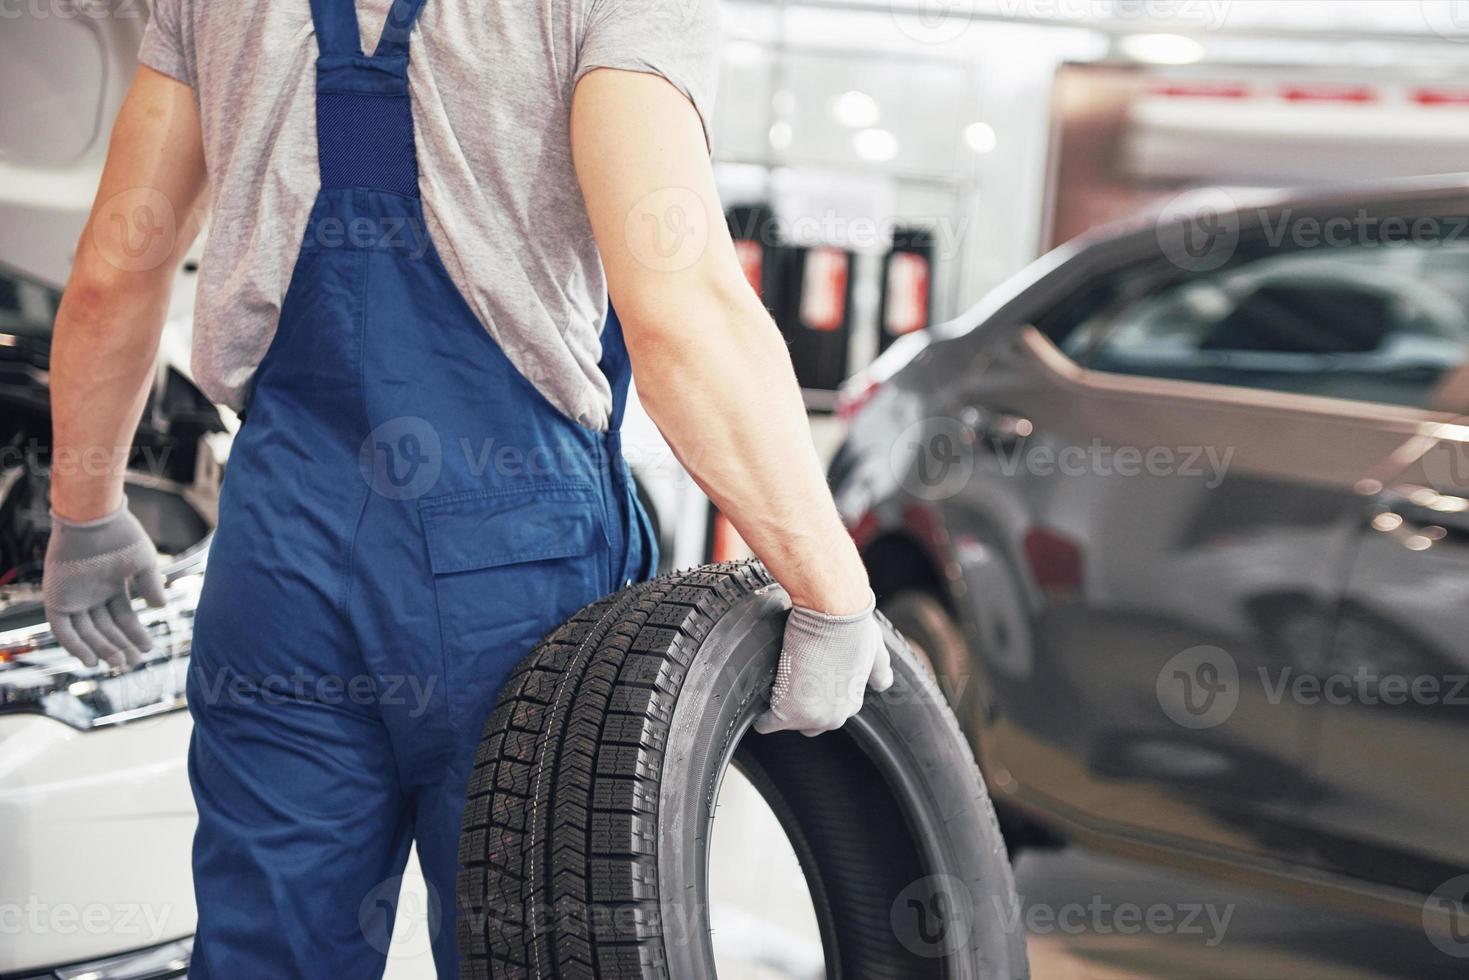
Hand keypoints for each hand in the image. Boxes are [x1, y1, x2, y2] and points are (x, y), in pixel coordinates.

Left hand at [43, 502, 166, 667]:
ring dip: (102, 649)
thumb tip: (161, 607)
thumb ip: (150, 585)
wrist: (94, 518)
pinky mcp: (56, 598)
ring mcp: (74, 597)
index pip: (123, 617)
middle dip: (120, 646)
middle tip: (134, 662)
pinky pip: (63, 629)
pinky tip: (91, 660)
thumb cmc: (121, 534)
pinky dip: (75, 646)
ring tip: (119, 664)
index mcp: (112, 585)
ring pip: (87, 632)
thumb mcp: (144, 562)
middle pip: (106, 628)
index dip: (135, 634)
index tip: (149, 648)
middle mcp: (92, 594)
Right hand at [753, 594, 893, 736]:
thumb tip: (884, 682)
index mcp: (852, 703)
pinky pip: (765, 724)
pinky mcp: (788, 712)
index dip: (815, 695)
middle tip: (791, 678)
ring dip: (778, 707)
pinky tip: (760, 697)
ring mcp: (811, 718)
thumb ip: (879, 671)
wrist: (833, 612)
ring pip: (786, 724)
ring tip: (777, 681)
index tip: (806, 678)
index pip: (829, 713)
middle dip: (797, 705)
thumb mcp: (874, 651)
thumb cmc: (852, 624)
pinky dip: (760, 714)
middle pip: (808, 724)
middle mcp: (835, 717)